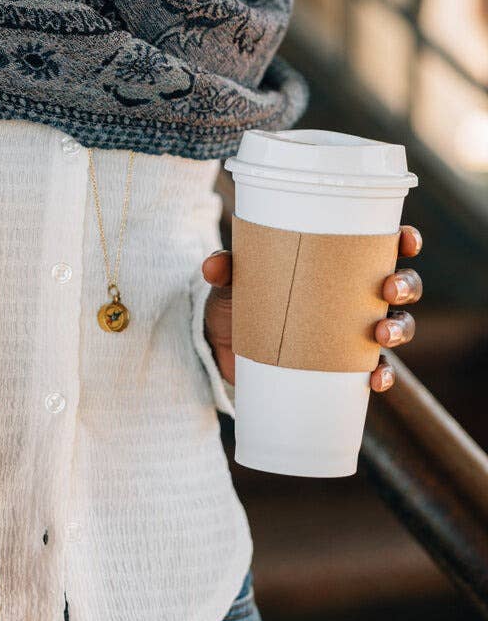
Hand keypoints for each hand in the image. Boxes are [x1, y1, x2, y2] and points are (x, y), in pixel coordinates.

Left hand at [199, 224, 423, 390]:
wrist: (220, 347)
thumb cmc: (236, 300)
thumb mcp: (230, 281)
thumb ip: (224, 268)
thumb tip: (214, 266)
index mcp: (336, 263)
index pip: (381, 245)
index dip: (404, 240)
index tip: (405, 241)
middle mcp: (353, 295)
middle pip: (400, 286)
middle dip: (405, 285)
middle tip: (388, 289)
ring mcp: (352, 331)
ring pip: (398, 325)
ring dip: (400, 328)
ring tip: (381, 333)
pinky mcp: (342, 365)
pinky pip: (375, 370)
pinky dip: (382, 376)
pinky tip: (377, 380)